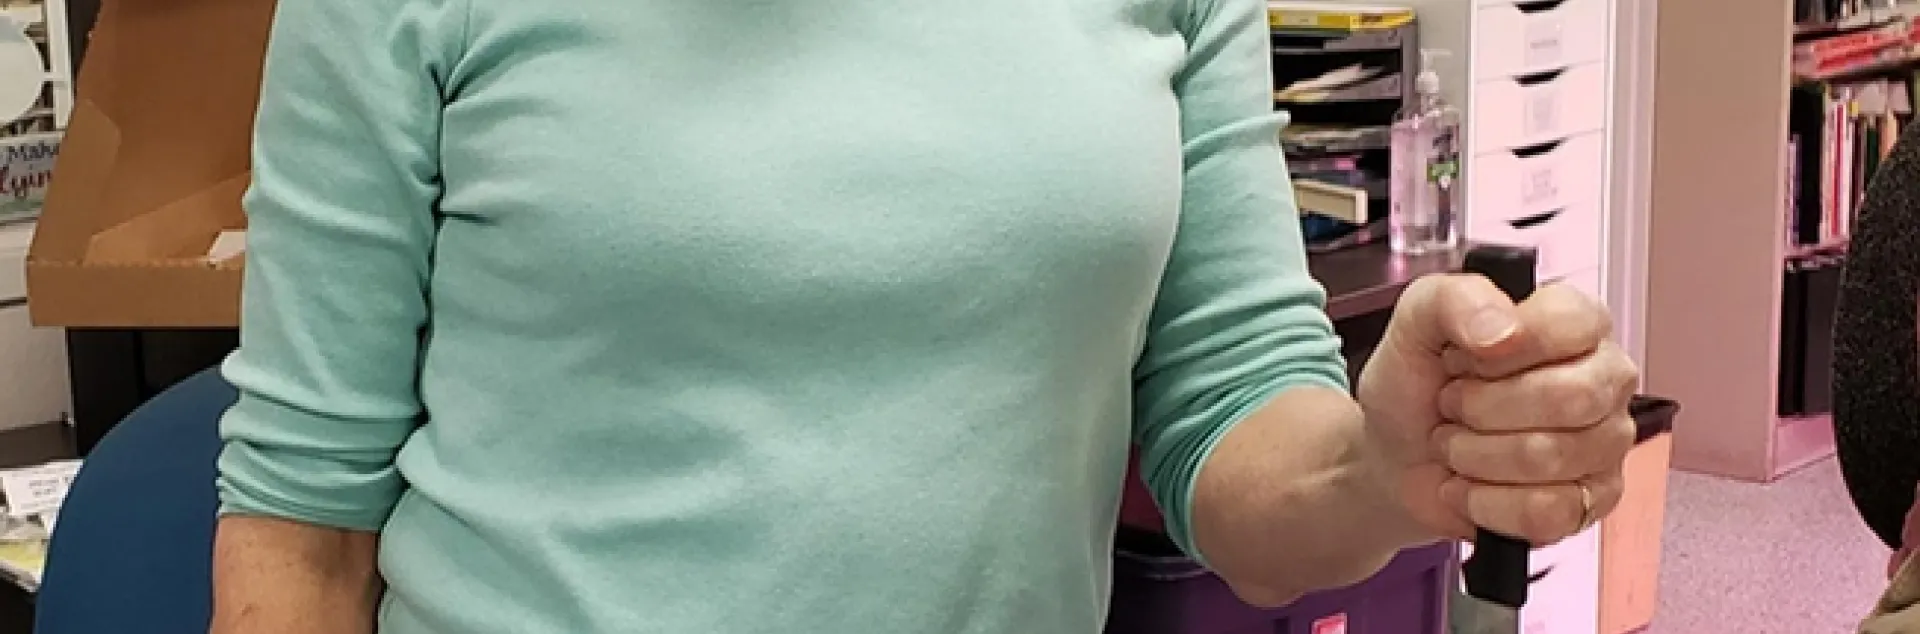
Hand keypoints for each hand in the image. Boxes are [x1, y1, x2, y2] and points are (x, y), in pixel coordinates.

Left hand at [1356, 274, 1638, 544]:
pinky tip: (1470, 486)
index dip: (1503, 350)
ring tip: (1458, 443)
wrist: (1394, 454)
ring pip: (1551, 458)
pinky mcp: (1592, 503)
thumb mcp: (1416, 321)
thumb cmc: (1418, 383)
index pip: (1572, 325)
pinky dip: (1486, 503)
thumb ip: (1455, 299)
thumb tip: (1503, 330)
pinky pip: (1547, 512)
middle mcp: (1605, 379)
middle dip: (1483, 408)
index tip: (1461, 358)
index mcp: (1576, 322)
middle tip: (1453, 404)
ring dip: (1475, 455)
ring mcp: (1606, 445)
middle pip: (1570, 398)